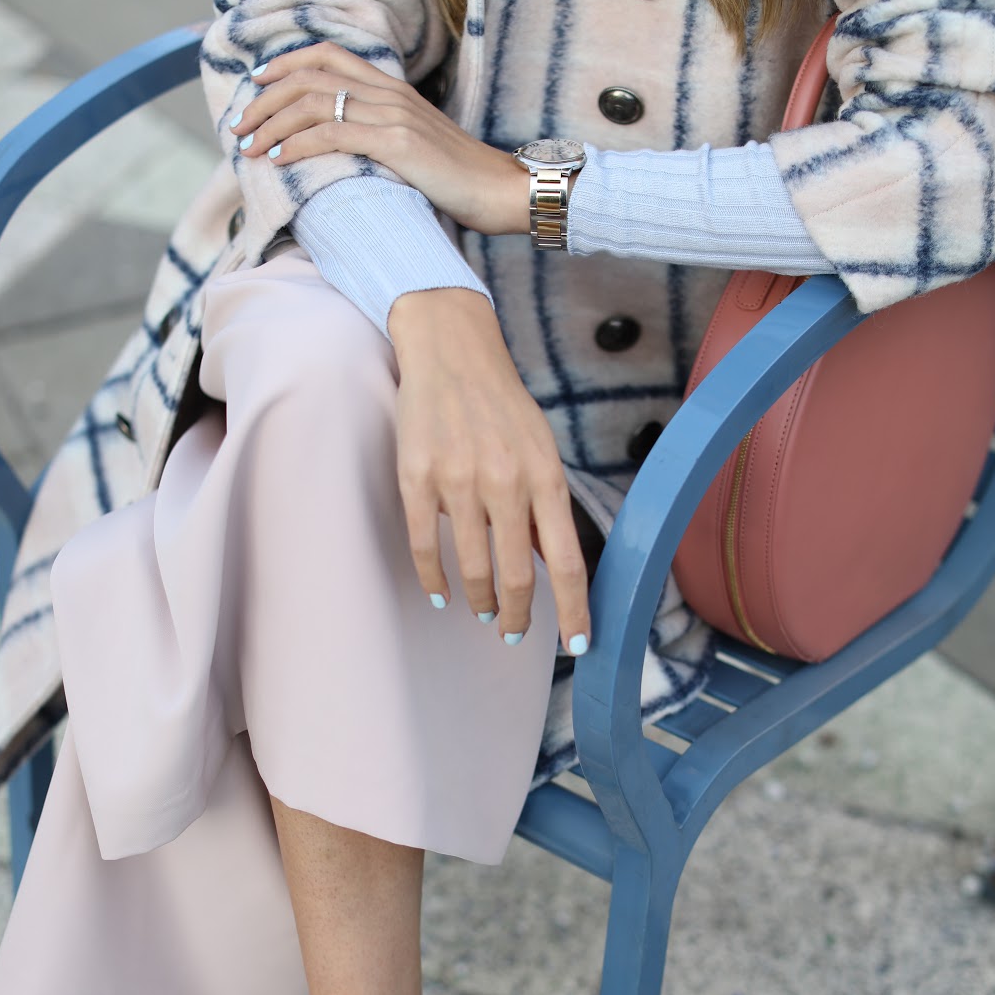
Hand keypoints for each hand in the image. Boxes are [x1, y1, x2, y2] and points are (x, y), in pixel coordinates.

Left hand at [231, 42, 529, 236]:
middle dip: (265, 99)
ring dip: (273, 123)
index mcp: (392, 89)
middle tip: (238, 125)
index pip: (328, 57)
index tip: (256, 84)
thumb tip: (347, 154)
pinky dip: (300, 144)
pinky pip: (335, 134)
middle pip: (310, 76)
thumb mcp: (416, 149)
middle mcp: (389, 93)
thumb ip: (382, 139)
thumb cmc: (461, 181)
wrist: (502, 190)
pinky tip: (280, 159)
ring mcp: (393, 115)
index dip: (285, 65)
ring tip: (249, 145)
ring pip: (315, 102)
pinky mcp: (397, 143)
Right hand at [387, 288, 590, 653]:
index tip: (577, 645)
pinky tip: (443, 594)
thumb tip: (550, 565)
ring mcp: (459, 480)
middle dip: (518, 617)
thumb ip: (544, 507)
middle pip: (517, 575)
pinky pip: (426, 546)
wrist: (451, 350)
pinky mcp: (417, 477)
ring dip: (480, 602)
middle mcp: (506, 481)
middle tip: (513, 633)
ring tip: (484, 612)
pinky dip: (435, 580)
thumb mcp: (540, 450)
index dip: (574, 610)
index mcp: (545, 476)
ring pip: (472, 568)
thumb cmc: (501, 406)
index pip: (567, 561)